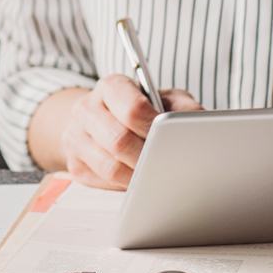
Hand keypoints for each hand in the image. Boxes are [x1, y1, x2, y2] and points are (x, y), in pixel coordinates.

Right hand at [61, 74, 200, 189]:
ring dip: (138, 177)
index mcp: (111, 86)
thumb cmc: (142, 109)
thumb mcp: (166, 99)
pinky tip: (138, 181)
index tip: (170, 139)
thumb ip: (182, 108)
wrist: (102, 119)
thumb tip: (198, 124)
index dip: (155, 128)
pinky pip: (102, 183)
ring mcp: (75, 137)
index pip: (133, 109)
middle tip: (167, 164)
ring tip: (157, 176)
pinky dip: (124, 186)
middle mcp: (87, 108)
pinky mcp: (74, 164)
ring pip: (109, 167)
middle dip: (148, 157)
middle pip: (118, 141)